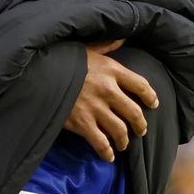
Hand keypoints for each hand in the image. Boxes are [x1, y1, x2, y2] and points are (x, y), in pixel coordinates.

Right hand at [63, 41, 158, 162]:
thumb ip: (106, 45)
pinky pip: (101, 143)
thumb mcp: (87, 48)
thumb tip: (122, 37)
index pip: (141, 85)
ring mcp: (95, 108)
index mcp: (111, 70)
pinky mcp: (82, 123)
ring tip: (123, 144)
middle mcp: (108, 90)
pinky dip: (107, 152)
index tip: (153, 104)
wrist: (39, 74)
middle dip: (140, 124)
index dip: (150, 96)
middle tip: (141, 130)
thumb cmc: (63, 59)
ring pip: (120, 130)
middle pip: (134, 112)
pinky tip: (109, 156)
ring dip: (124, 140)